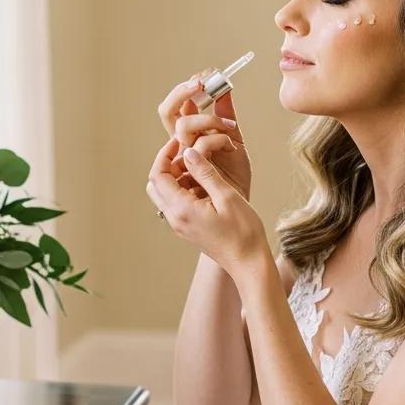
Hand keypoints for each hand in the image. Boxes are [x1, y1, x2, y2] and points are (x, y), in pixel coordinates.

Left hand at [146, 138, 267, 276]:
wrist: (248, 263)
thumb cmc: (243, 232)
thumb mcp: (227, 196)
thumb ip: (205, 172)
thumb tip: (188, 152)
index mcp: (181, 209)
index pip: (158, 175)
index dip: (165, 154)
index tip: (180, 141)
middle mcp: (175, 218)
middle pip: (155, 183)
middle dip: (166, 164)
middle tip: (187, 152)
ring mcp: (179, 225)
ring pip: (164, 193)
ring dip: (174, 176)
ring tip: (198, 166)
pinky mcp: (187, 228)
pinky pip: (175, 203)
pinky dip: (182, 188)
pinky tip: (203, 183)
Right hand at [157, 73, 252, 199]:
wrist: (241, 208)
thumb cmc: (235, 179)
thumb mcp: (235, 140)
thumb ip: (226, 116)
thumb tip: (224, 87)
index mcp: (189, 137)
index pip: (175, 108)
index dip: (183, 90)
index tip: (203, 77)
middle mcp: (182, 148)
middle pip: (167, 113)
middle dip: (182, 94)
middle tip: (200, 83)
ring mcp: (184, 161)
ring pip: (183, 128)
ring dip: (209, 120)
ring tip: (230, 128)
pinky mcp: (191, 174)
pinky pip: (198, 148)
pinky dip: (218, 140)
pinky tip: (233, 147)